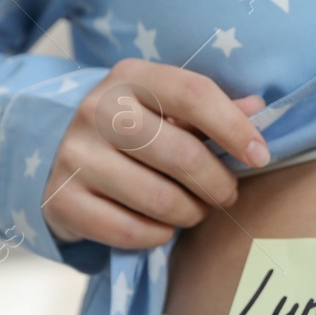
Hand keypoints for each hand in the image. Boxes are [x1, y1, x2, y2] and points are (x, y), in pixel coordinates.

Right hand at [42, 59, 268, 249]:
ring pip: (159, 200)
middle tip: (226, 195)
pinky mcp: (61, 199)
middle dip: (217, 184)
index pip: (193, 95)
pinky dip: (158, 236)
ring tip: (193, 211)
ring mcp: (74, 155)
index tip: (260, 157)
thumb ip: (210, 109)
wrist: (55, 155)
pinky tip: (161, 227)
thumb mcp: (163, 108)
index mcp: (129, 77)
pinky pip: (130, 232)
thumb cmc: (129, 131)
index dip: (234, 128)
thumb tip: (258, 106)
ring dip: (191, 214)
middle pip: (182, 155)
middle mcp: (96, 110)